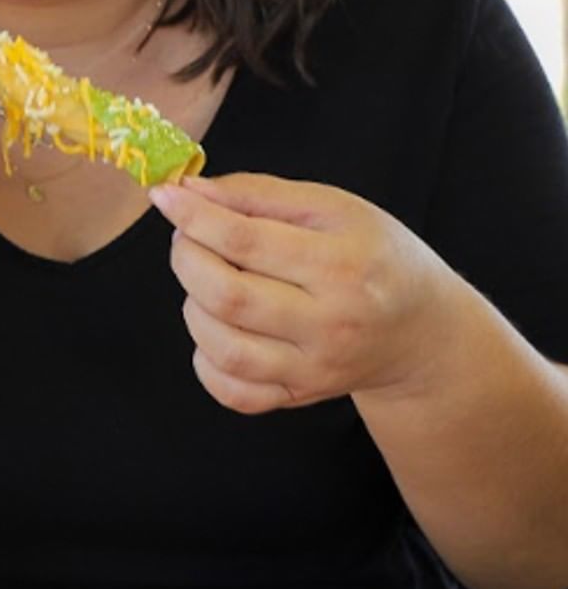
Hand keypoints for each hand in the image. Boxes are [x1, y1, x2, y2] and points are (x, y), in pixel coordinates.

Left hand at [149, 173, 459, 413]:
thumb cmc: (373, 257)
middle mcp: (332, 324)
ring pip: (222, 346)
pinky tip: (218, 328)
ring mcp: (315, 369)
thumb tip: (190, 191)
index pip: (246, 240)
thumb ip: (260, 195)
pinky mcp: (300, 396)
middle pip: (227, 296)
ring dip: (193, 307)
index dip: (193, 217)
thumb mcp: (334, 209)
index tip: (165, 196)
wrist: (422, 330)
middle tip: (188, 238)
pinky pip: (231, 390)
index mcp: (344, 266)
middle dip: (187, 258)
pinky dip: (205, 360)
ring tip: (208, 282)